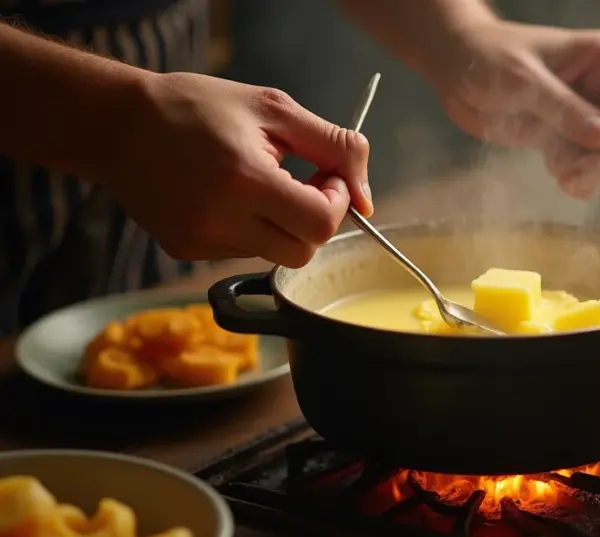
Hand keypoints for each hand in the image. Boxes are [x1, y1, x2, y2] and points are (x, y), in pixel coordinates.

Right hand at [105, 72, 372, 267]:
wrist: (118, 123)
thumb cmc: (200, 108)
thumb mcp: (275, 109)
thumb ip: (335, 147)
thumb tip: (368, 199)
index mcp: (245, 181)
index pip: (322, 224)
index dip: (336, 202)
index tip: (325, 177)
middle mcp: (220, 221)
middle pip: (304, 251)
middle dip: (315, 220)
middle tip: (301, 182)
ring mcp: (200, 241)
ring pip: (275, 253)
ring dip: (282, 224)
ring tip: (256, 183)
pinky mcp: (185, 250)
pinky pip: (241, 252)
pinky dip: (249, 229)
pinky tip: (225, 196)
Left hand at [433, 21, 599, 197]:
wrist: (455, 68)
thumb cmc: (489, 55)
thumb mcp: (526, 80)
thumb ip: (566, 109)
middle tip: (579, 174)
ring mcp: (586, 117)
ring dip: (594, 173)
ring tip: (564, 177)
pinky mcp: (566, 139)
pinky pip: (586, 167)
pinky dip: (577, 178)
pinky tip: (558, 174)